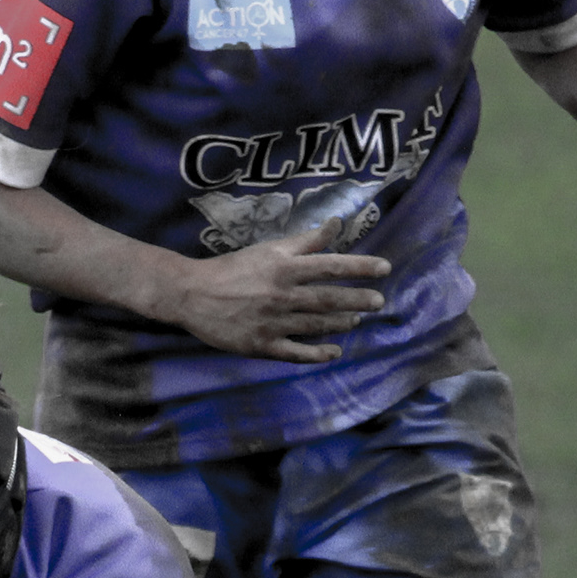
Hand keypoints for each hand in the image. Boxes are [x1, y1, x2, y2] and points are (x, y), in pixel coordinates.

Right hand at [143, 223, 389, 362]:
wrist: (192, 294)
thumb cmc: (233, 268)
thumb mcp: (268, 248)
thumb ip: (305, 240)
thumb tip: (337, 224)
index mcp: (284, 267)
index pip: (330, 265)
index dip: (360, 267)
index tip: (384, 268)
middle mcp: (282, 295)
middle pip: (328, 298)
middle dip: (358, 299)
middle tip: (379, 301)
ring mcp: (273, 322)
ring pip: (316, 324)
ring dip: (341, 322)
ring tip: (357, 320)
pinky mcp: (262, 345)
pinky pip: (296, 352)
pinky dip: (317, 354)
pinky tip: (334, 351)